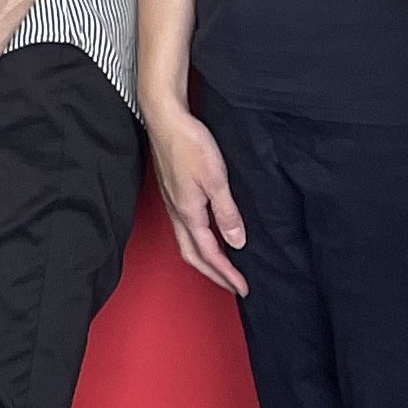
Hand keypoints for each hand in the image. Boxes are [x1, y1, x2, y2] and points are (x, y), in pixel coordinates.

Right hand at [146, 104, 248, 296]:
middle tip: (233, 285)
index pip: (209, 253)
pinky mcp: (172, 192)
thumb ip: (226, 212)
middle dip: (213, 273)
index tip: (243, 288)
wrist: (165, 119)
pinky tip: (209, 234)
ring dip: (205, 258)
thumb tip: (236, 241)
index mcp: (188, 213)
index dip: (226, 274)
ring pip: (186, 242)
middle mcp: (177, 212)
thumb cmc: (190, 144)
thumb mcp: (216, 180)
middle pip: (192, 254)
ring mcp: (172, 202)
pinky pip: (184, 227)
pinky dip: (198, 241)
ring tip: (223, 266)